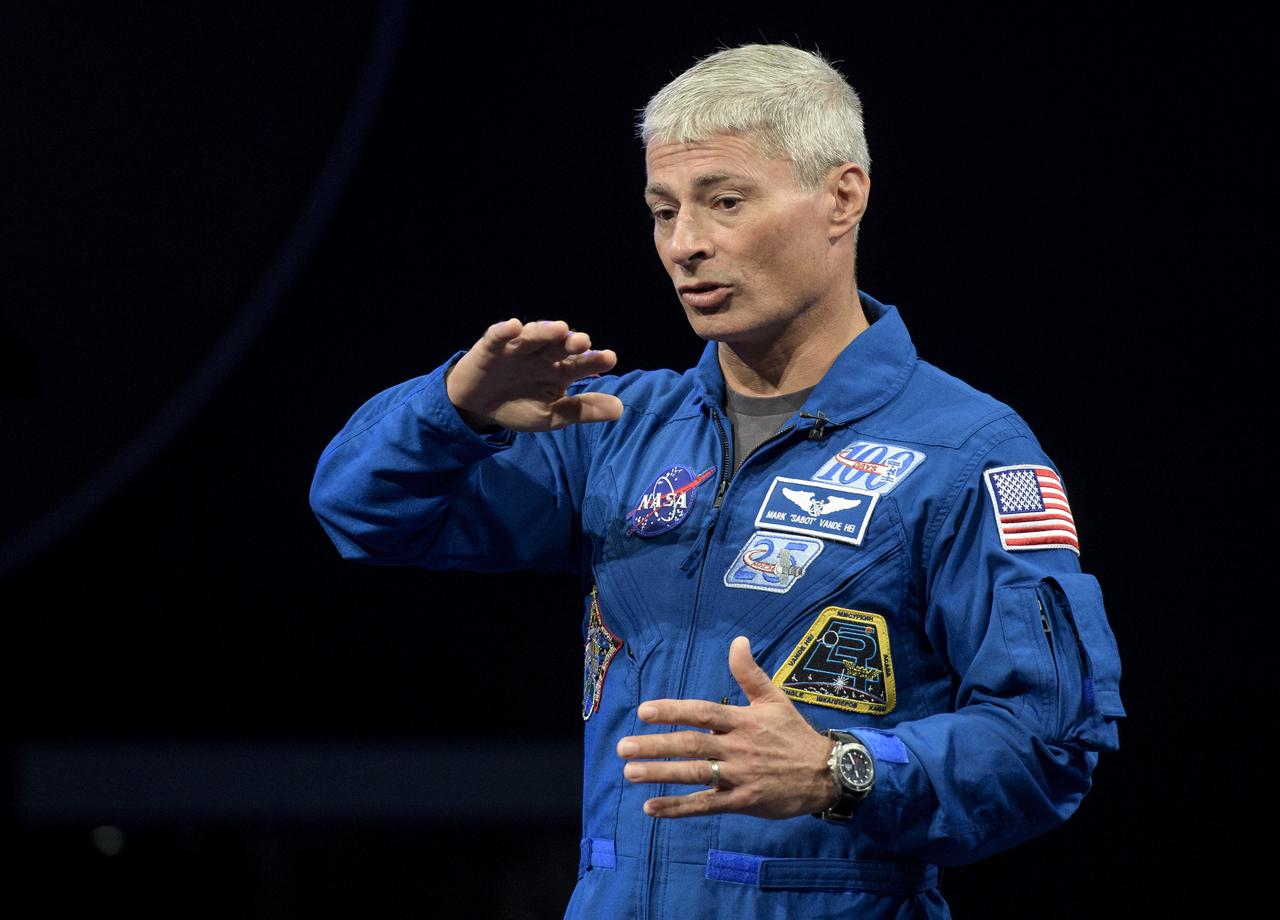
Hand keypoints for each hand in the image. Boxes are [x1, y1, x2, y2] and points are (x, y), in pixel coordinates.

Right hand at [445, 319, 622, 431]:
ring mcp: (517, 349)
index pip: (581, 363)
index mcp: (560, 370)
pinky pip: (498, 336)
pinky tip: (514, 327)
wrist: (479, 407)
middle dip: (571, 342)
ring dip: (545, 332)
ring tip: (560, 329)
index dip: (594, 360)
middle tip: (583, 342)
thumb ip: (582, 411)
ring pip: (533, 337)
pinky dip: (505, 331)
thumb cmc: (520, 406)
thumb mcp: (552, 416)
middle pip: (559, 346)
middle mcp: (542, 355)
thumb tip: (620, 409)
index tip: (609, 358)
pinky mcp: (492, 347)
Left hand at [616, 636, 839, 819]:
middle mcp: (738, 748)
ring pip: (695, 775)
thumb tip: (737, 640)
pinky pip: (706, 805)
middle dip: (656, 746)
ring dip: (661, 775)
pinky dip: (678, 808)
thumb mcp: (775, 698)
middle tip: (623, 748)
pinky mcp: (742, 802)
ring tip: (631, 772)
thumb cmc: (794, 733)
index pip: (703, 712)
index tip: (644, 711)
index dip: (673, 711)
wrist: (826, 773)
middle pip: (692, 745)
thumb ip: (750, 672)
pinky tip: (651, 808)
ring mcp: (739, 776)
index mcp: (743, 721)